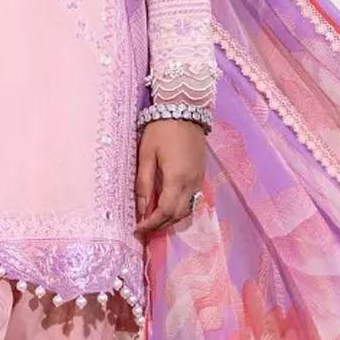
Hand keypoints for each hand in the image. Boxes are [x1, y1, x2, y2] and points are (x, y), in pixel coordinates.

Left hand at [133, 118, 206, 235]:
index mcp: (177, 179)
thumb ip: (143, 183)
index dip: (151, 224)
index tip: (138, 229)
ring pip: (187, 210)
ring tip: (155, 220)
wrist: (185, 110)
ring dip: (172, 219)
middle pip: (178, 215)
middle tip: (144, 228)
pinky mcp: (201, 175)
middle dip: (161, 225)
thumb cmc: (161, 130)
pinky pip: (192, 201)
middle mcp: (191, 183)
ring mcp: (199, 180)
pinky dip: (180, 209)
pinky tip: (168, 207)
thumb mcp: (146, 154)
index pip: (165, 212)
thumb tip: (140, 209)